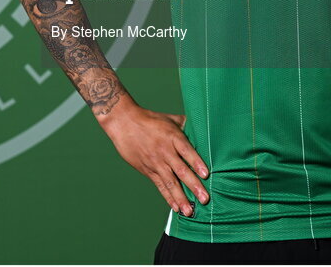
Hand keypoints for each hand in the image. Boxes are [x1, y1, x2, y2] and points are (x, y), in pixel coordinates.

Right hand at [99, 97, 208, 216]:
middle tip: (205, 199)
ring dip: (181, 198)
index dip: (196, 162)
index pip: (186, 151)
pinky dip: (168, 197)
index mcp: (172, 137)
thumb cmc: (149, 119)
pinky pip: (160, 185)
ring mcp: (156, 163)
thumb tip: (202, 127)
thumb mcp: (169, 118)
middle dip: (194, 186)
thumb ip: (186, 125)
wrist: (124, 123)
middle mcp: (165, 151)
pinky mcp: (148, 170)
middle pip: (181, 170)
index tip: (206, 174)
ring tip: (190, 211)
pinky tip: (176, 207)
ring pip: (170, 182)